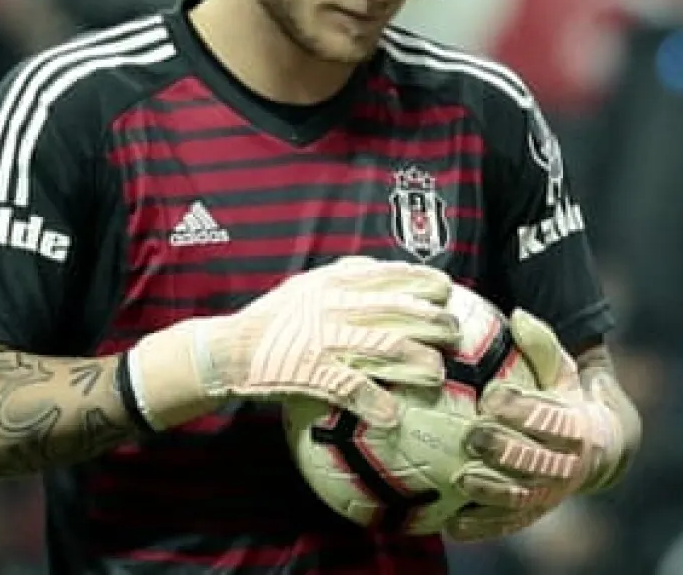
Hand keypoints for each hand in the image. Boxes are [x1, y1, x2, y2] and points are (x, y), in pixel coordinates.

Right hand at [127, 257, 460, 429]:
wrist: (228, 348)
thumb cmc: (273, 318)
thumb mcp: (307, 285)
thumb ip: (343, 275)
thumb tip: (380, 266)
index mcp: (335, 282)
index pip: (392, 275)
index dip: (425, 283)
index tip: (446, 290)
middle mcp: (334, 307)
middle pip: (400, 312)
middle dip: (435, 323)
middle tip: (454, 334)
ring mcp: (324, 340)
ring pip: (386, 348)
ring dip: (418, 363)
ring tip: (438, 374)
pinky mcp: (312, 373)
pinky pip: (352, 389)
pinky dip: (376, 403)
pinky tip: (393, 416)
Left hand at [445, 309, 626, 542]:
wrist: (599, 451)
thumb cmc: (566, 399)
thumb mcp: (562, 371)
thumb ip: (541, 345)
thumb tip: (517, 315)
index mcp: (576, 426)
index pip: (549, 418)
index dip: (521, 408)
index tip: (491, 394)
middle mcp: (567, 464)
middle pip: (535, 459)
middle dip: (504, 448)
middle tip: (473, 435)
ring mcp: (551, 493)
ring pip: (521, 495)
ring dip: (491, 490)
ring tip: (461, 478)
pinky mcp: (534, 513)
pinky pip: (508, 524)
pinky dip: (483, 527)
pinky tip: (453, 524)